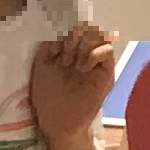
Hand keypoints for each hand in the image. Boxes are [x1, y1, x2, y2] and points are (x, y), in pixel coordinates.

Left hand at [31, 23, 119, 146]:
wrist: (58, 123)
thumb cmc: (48, 98)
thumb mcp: (42, 66)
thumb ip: (49, 45)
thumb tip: (58, 28)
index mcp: (67, 48)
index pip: (74, 25)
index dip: (65, 28)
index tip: (53, 46)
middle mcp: (83, 52)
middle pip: (88, 26)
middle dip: (74, 36)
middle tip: (64, 56)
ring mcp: (96, 61)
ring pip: (99, 34)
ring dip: (83, 44)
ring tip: (71, 63)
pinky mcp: (106, 72)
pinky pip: (107, 51)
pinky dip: (94, 54)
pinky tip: (82, 67)